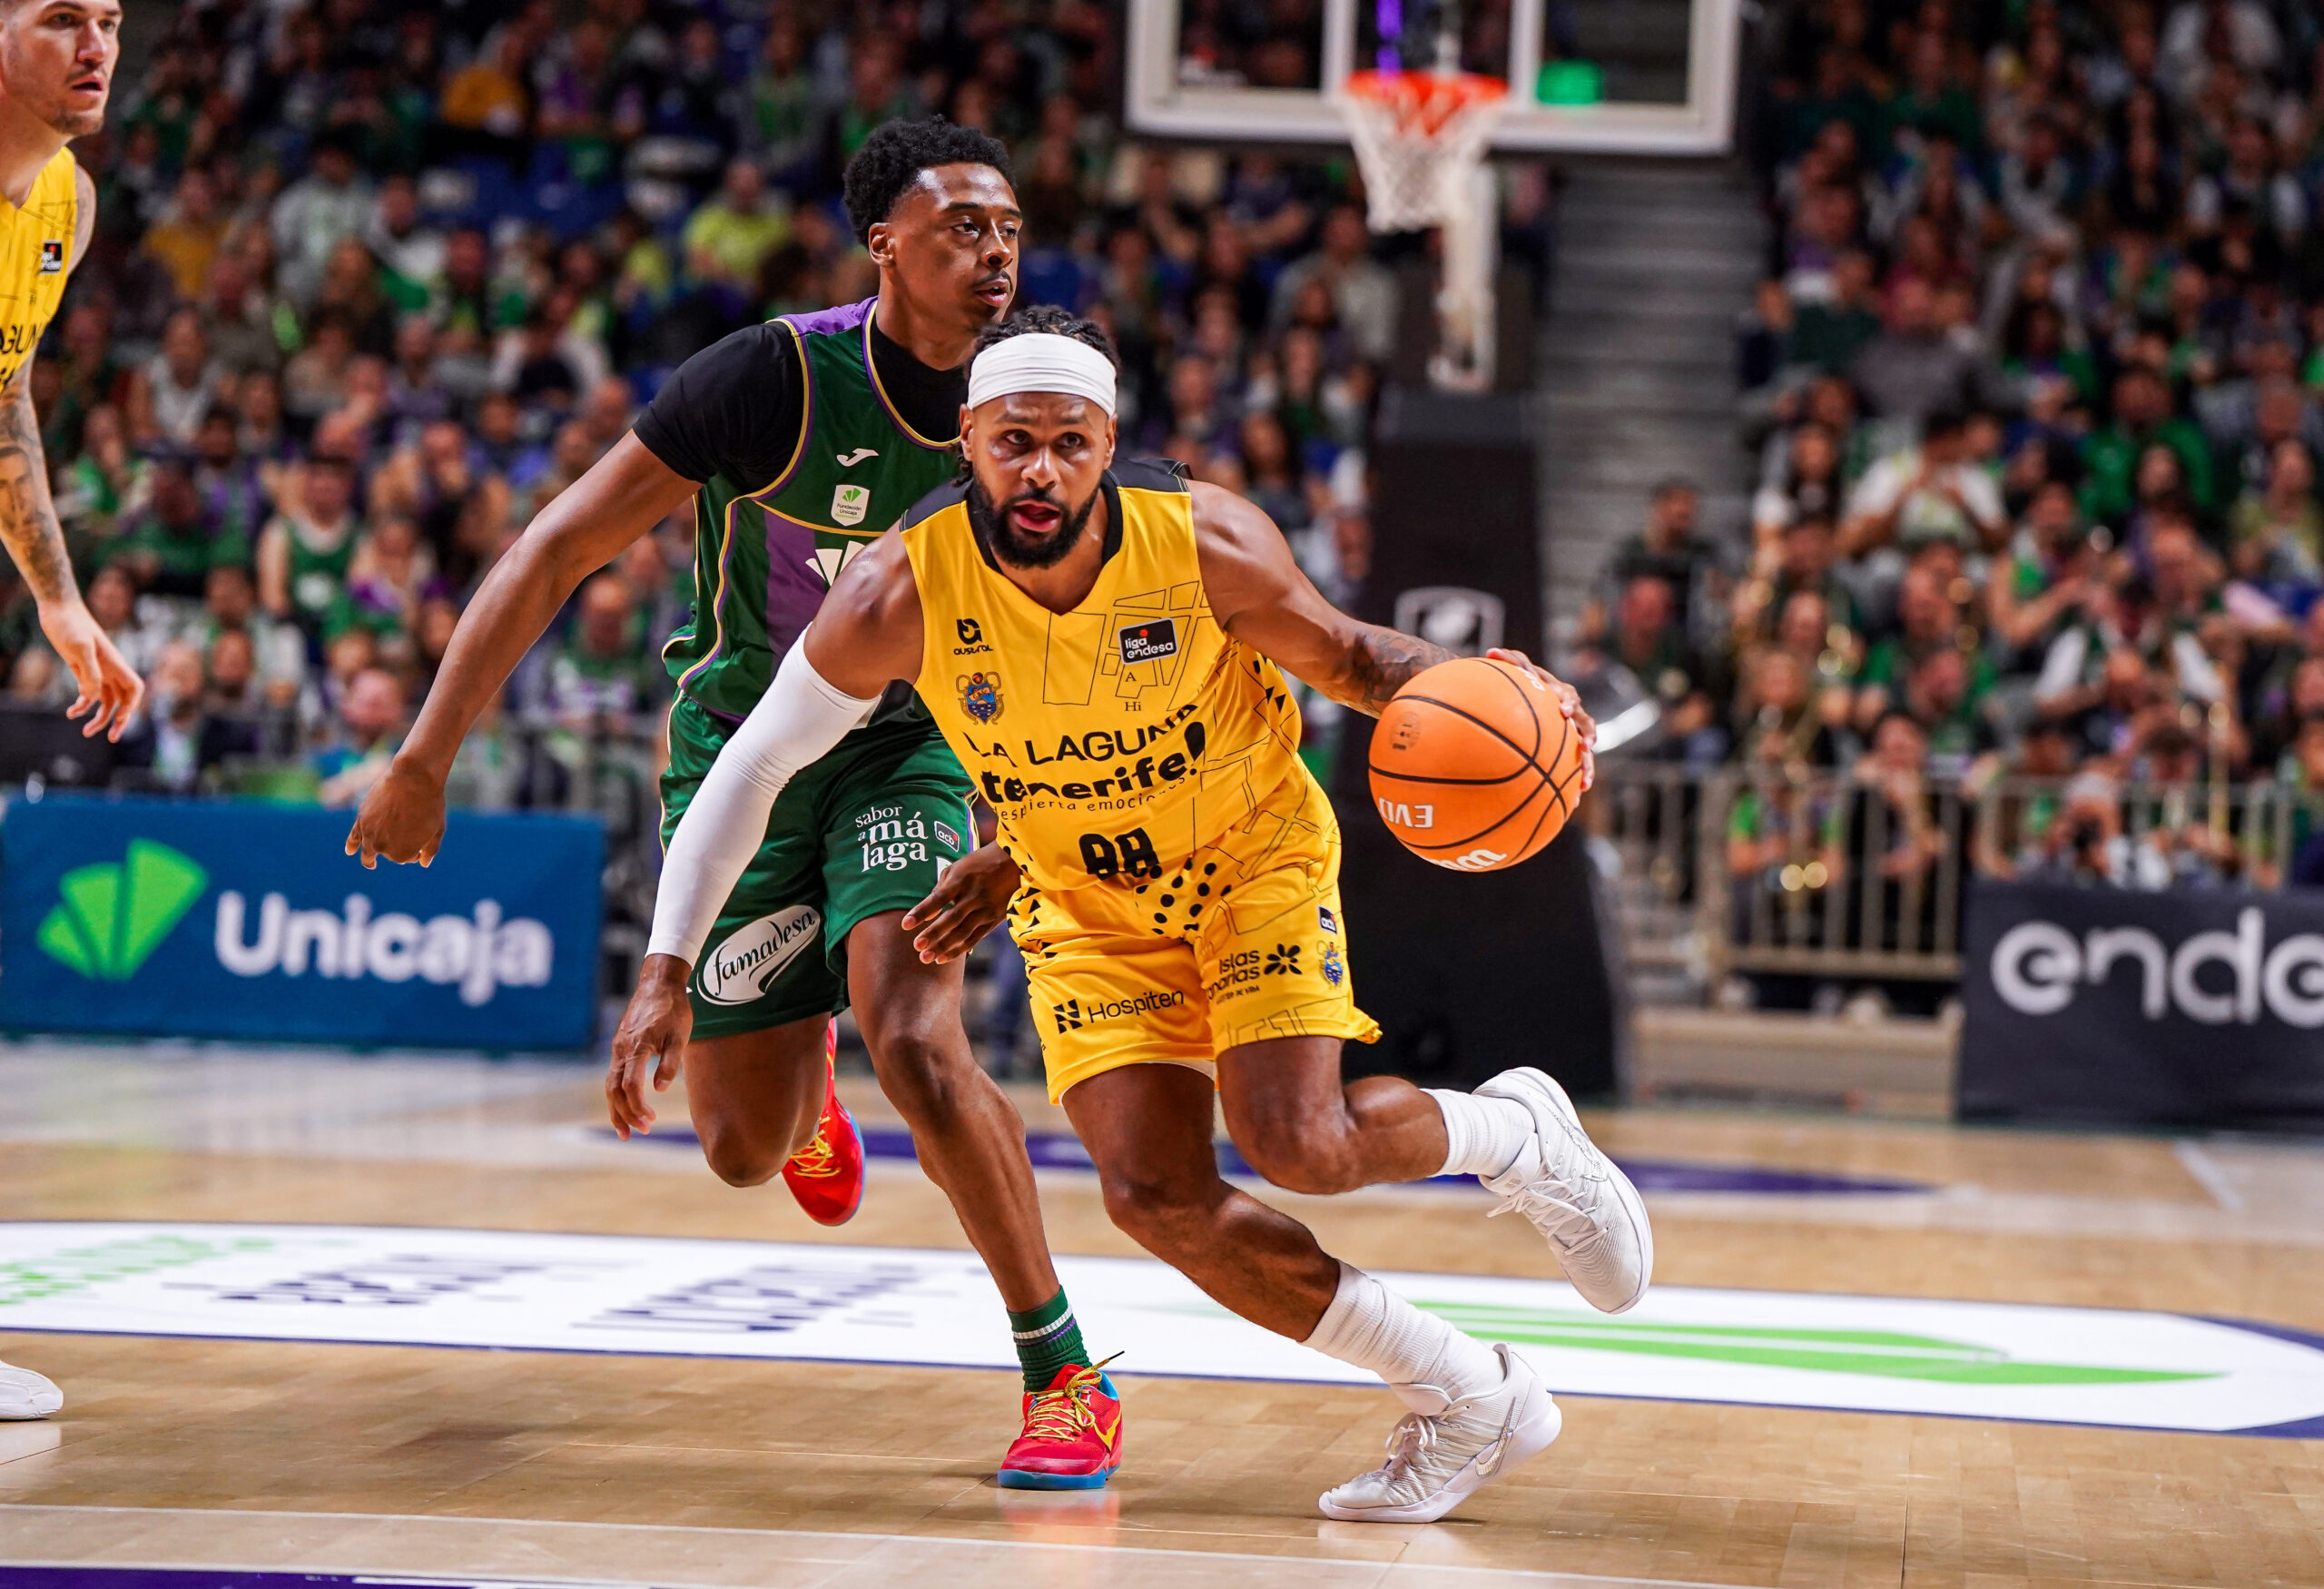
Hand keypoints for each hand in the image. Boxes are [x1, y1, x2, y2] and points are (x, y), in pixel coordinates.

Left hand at [39, 598, 141, 739]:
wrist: (57, 607)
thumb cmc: (70, 623)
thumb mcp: (79, 647)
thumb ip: (90, 673)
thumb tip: (92, 698)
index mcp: (114, 663)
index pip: (134, 689)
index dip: (131, 706)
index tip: (119, 718)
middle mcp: (110, 669)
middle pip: (123, 700)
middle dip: (120, 720)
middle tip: (112, 738)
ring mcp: (97, 670)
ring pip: (106, 701)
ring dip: (99, 718)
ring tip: (86, 732)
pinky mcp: (83, 670)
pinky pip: (88, 694)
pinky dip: (82, 706)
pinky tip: (71, 712)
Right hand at [345, 756, 447, 868]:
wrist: (413, 779)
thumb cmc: (430, 804)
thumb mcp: (437, 830)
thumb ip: (431, 850)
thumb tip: (423, 864)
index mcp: (403, 854)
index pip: (408, 858)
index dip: (415, 850)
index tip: (422, 837)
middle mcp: (383, 848)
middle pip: (389, 853)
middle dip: (397, 847)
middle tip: (407, 832)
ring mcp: (370, 835)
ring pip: (368, 851)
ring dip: (370, 858)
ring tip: (371, 863)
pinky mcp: (361, 819)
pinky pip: (353, 837)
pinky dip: (351, 845)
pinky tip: (350, 851)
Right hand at [607, 954, 692, 1137]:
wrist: (659, 984)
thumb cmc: (673, 1010)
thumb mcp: (679, 1036)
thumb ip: (669, 1063)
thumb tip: (660, 1089)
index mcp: (635, 1047)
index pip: (630, 1086)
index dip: (638, 1106)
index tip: (650, 1120)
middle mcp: (621, 1050)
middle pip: (614, 1091)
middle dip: (626, 1114)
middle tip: (643, 1131)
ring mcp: (618, 1048)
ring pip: (610, 1085)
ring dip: (617, 1110)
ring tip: (627, 1132)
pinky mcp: (620, 1046)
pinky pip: (614, 1076)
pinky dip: (617, 1095)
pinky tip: (625, 1107)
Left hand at [900, 841, 1021, 963]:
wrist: (1015, 862)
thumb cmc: (979, 863)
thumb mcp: (958, 867)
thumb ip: (942, 888)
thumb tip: (928, 912)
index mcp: (962, 879)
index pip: (938, 898)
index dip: (922, 911)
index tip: (905, 924)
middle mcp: (975, 895)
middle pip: (951, 919)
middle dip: (933, 934)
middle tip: (916, 947)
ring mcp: (986, 909)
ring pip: (963, 932)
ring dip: (943, 946)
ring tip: (925, 958)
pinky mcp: (994, 919)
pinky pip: (974, 938)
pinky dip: (958, 949)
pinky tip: (942, 958)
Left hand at [1488, 648, 1596, 791]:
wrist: (1523, 696)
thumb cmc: (1516, 682)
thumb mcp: (1511, 670)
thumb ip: (1506, 661)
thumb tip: (1490, 650)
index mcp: (1558, 692)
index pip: (1566, 695)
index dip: (1566, 702)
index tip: (1561, 711)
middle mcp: (1569, 712)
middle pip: (1584, 722)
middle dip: (1587, 734)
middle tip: (1586, 745)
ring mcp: (1571, 731)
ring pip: (1585, 748)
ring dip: (1587, 764)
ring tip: (1585, 783)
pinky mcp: (1568, 748)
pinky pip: (1574, 766)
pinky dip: (1574, 783)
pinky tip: (1573, 804)